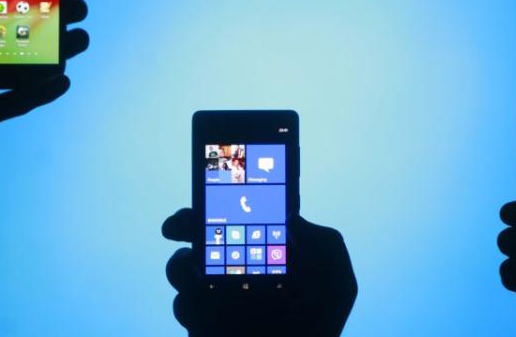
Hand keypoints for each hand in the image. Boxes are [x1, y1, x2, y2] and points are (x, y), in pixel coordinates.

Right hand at [162, 208, 356, 335]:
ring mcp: (214, 295)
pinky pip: (183, 304)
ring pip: (182, 267)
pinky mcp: (201, 321)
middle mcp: (235, 267)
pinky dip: (188, 304)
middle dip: (185, 222)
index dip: (223, 200)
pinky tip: (205, 310)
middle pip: (201, 234)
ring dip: (182, 265)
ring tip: (196, 273)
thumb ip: (324, 244)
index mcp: (264, 250)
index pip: (238, 215)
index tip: (213, 193)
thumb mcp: (337, 283)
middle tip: (178, 225)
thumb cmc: (318, 328)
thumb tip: (291, 217)